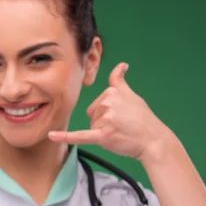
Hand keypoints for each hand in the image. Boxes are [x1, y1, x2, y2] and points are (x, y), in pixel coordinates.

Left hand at [48, 63, 172, 160]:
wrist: (154, 140)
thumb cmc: (143, 120)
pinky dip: (65, 137)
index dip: (108, 113)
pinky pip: (80, 135)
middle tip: (123, 126)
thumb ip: (120, 81)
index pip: (97, 103)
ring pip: (92, 127)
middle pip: (92, 115)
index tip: (123, 117)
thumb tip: (121, 65)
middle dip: (104, 123)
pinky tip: (51, 135)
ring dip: (103, 132)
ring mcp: (105, 119)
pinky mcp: (102, 135)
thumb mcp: (132, 96)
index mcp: (112, 92)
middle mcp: (108, 102)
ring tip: (120, 133)